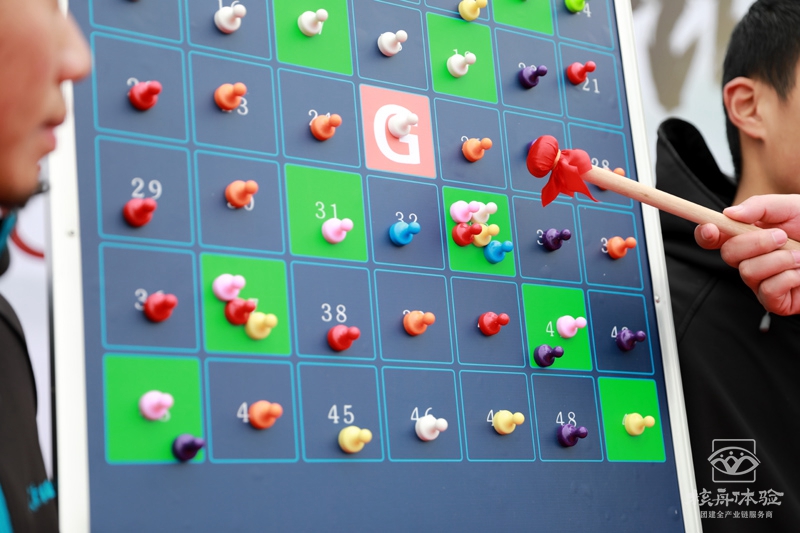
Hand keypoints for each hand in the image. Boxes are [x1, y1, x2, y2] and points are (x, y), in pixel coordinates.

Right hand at [693, 194, 799, 315]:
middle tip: (781, 236)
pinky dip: (787, 278)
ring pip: (747, 272)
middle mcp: (750, 259)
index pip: (714, 237)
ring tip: (799, 256)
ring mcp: (761, 281)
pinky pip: (767, 291)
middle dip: (754, 243)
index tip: (711, 227)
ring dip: (778, 260)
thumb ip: (760, 206)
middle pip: (728, 254)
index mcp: (748, 236)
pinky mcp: (775, 301)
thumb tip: (730, 213)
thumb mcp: (791, 207)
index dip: (705, 233)